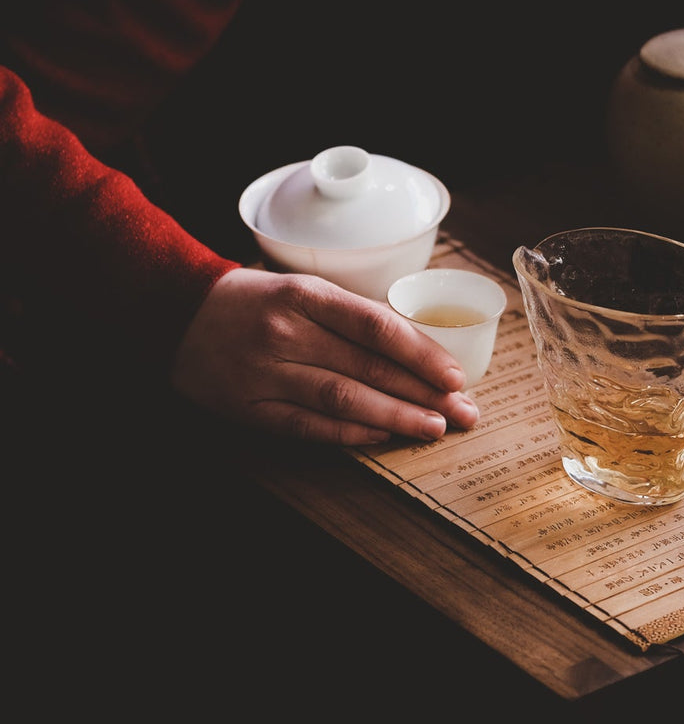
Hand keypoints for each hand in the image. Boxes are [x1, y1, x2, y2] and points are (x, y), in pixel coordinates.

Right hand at [171, 267, 479, 443]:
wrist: (179, 313)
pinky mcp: (250, 407)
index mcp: (305, 295)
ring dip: (395, 416)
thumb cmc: (259, 300)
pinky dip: (349, 433)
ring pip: (343, 400)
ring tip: (434, 427)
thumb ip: (355, 316)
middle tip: (463, 411)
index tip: (455, 376)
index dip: (421, 353)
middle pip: (368, 368)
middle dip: (423, 392)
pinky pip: (308, 426)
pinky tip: (382, 434)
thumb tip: (422, 350)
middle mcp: (286, 332)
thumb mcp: (306, 289)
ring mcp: (265, 373)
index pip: (376, 326)